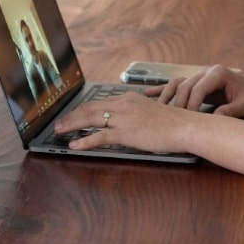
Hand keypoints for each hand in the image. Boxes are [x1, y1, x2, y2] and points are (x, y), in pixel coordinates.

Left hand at [53, 92, 197, 154]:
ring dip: (72, 125)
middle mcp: (123, 104)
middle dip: (72, 115)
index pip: (100, 102)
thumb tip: (126, 123)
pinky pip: (99, 137)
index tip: (74, 113)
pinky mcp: (125, 132)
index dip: (83, 108)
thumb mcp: (151, 112)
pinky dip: (84, 140)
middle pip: (90, 108)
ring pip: (90, 119)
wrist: (184, 126)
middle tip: (59, 122)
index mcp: (129, 98)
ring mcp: (123, 118)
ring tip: (60, 131)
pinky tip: (74, 145)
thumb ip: (136, 114)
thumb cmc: (173, 123)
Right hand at [149, 64, 243, 117]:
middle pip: (184, 85)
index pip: (198, 88)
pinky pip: (176, 84)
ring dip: (166, 96)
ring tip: (156, 109)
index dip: (191, 104)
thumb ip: (230, 111)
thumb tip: (214, 119)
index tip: (188, 120)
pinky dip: (162, 89)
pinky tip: (148, 94)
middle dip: (178, 104)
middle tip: (173, 121)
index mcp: (218, 73)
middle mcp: (206, 71)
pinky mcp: (195, 81)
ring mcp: (199, 74)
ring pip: (177, 83)